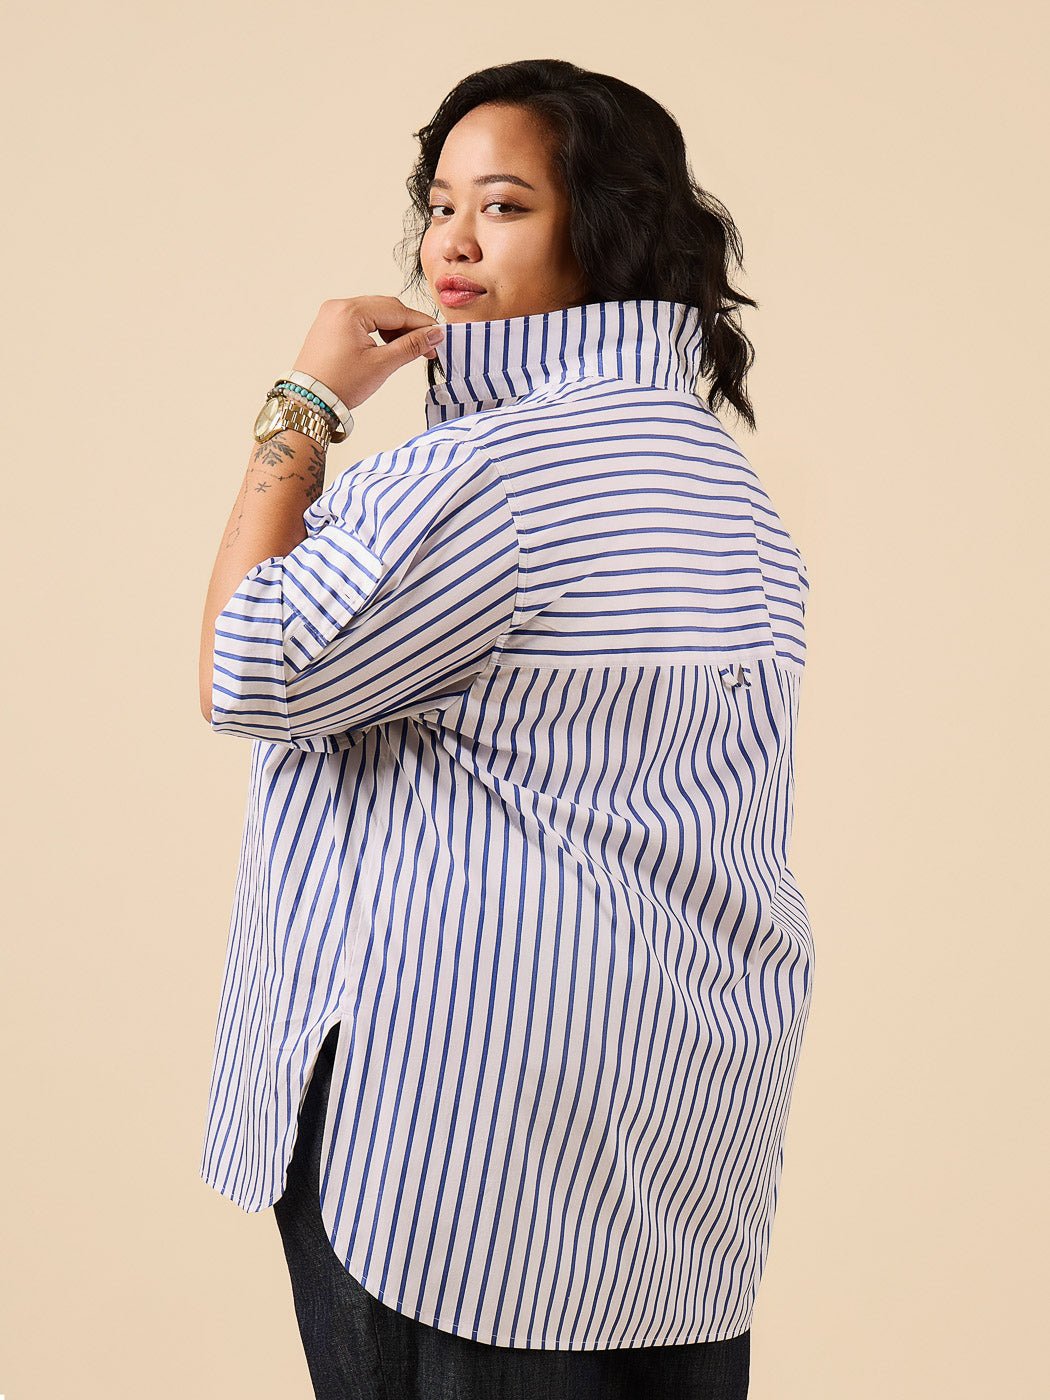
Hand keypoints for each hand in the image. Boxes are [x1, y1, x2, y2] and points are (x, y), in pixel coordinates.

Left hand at [290, 295, 443, 411]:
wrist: (309, 401)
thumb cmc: (339, 384)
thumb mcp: (381, 365)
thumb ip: (411, 346)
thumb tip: (434, 335)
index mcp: (350, 311)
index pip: (396, 310)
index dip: (421, 324)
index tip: (438, 336)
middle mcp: (339, 307)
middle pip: (386, 308)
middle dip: (408, 327)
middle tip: (427, 347)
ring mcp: (332, 315)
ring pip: (375, 314)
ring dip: (394, 329)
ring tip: (408, 350)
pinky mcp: (330, 326)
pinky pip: (361, 321)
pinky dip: (378, 331)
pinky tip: (388, 347)